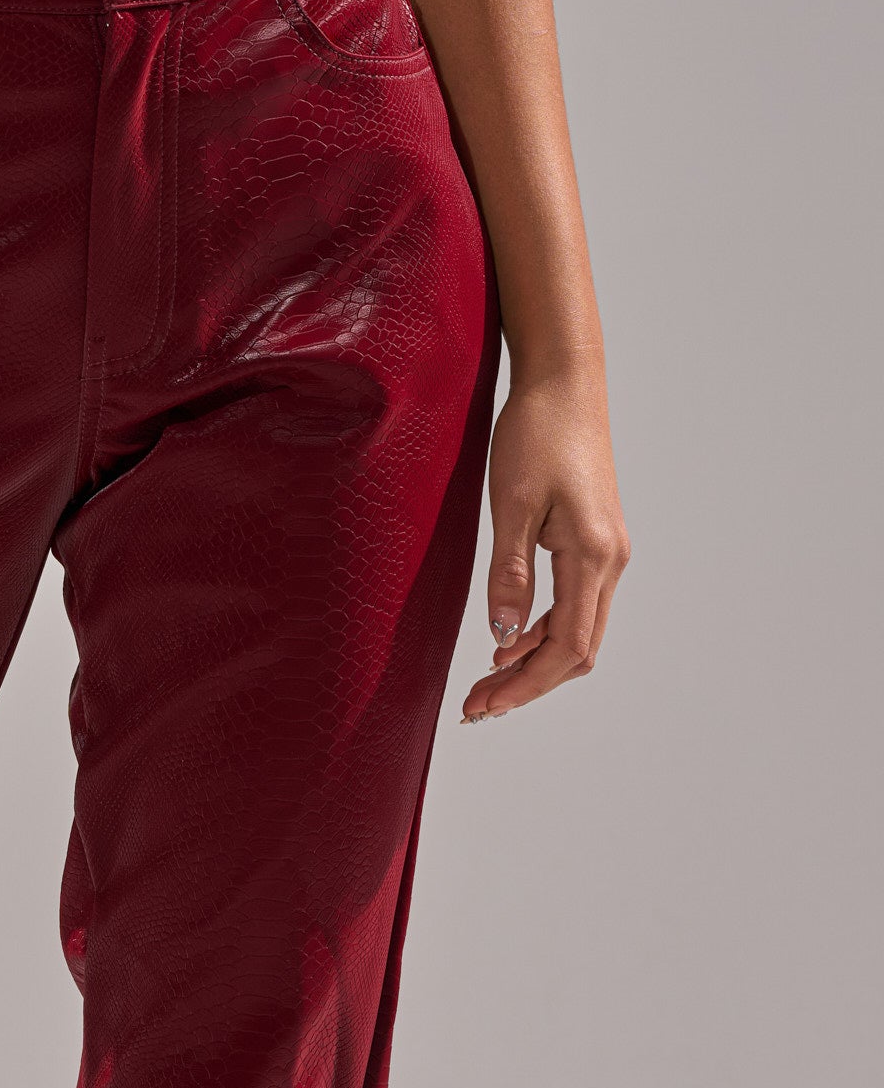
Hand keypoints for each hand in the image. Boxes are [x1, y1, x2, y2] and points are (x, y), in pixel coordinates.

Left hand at [464, 364, 629, 722]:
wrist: (563, 382)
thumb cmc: (536, 432)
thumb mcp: (511, 505)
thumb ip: (509, 575)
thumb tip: (502, 636)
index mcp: (593, 555)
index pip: (565, 648)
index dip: (525, 685)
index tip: (483, 706)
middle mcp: (610, 560)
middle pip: (577, 651)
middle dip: (528, 684)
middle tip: (478, 706)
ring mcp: (607, 552)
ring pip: (578, 632)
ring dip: (534, 663)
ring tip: (486, 681)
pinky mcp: (595, 542)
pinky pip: (575, 606)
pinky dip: (542, 633)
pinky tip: (507, 640)